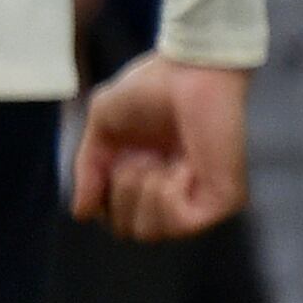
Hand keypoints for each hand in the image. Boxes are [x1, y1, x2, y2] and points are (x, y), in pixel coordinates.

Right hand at [73, 53, 249, 240]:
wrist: (191, 70)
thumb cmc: (150, 88)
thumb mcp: (102, 125)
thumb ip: (89, 169)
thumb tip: (81, 212)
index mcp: (144, 177)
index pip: (114, 217)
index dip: (104, 194)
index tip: (116, 158)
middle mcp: (171, 192)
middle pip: (129, 230)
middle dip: (121, 192)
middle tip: (139, 156)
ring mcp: (197, 198)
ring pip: (150, 232)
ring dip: (143, 192)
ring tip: (158, 159)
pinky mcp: (222, 200)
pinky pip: (179, 224)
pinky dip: (168, 195)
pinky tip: (181, 166)